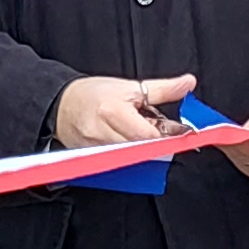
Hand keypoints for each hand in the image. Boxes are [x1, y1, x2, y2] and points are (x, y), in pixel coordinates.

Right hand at [53, 73, 197, 149]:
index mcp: (113, 112)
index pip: (148, 134)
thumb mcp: (130, 87)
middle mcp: (102, 134)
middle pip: (141, 150)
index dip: (165, 135)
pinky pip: (118, 164)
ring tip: (138, 135)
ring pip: (131, 159)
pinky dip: (128, 157)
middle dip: (155, 144)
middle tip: (159, 133)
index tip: (177, 133)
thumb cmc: (94, 94)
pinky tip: (127, 146)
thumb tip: (188, 83)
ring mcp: (95, 150)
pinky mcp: (92, 161)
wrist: (60, 105)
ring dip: (142, 150)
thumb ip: (163, 89)